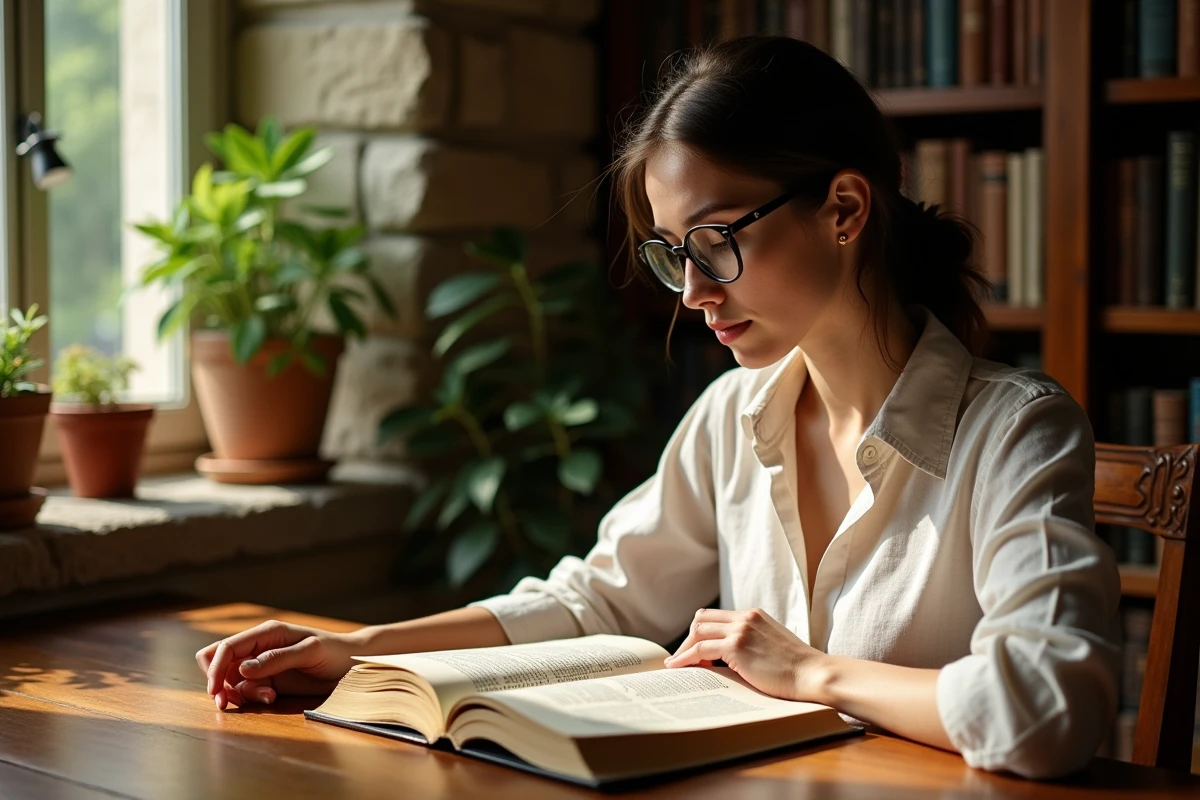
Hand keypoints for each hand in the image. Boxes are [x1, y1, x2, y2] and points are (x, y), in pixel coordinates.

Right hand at [195, 619, 366, 710]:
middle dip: (219, 682)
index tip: (215, 692)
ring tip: (268, 697)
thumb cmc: (335, 652)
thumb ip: (277, 659)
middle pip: (219, 662)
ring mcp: (262, 664)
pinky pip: (246, 690)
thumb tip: (243, 668)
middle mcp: (259, 646)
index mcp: (267, 632)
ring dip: (240, 693)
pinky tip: (272, 698)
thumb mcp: (310, 652)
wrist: (352, 664)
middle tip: (229, 701)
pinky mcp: (268, 679)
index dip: (214, 669)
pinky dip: (251, 697)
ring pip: (231, 679)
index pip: (227, 647)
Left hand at [663, 607, 829, 701]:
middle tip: (682, 658)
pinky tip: (677, 668)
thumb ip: (752, 642)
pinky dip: (685, 658)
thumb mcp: (772, 645)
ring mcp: (740, 630)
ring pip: (698, 632)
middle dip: (689, 638)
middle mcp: (745, 617)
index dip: (701, 633)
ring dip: (684, 649)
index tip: (694, 650)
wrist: (812, 674)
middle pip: (702, 619)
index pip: (716, 616)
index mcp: (753, 615)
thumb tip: (728, 659)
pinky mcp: (736, 647)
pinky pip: (700, 649)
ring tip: (677, 665)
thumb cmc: (797, 668)